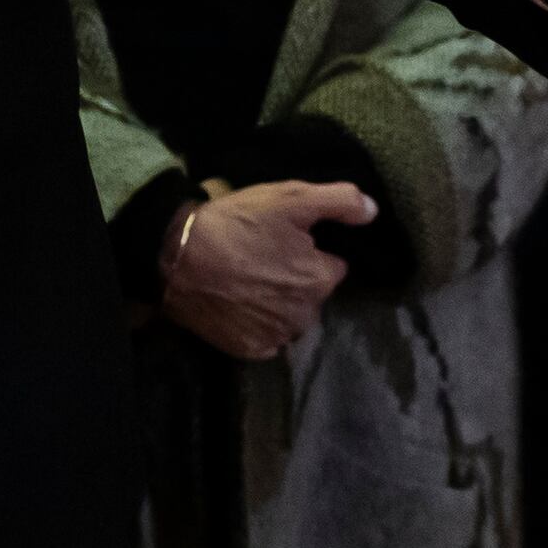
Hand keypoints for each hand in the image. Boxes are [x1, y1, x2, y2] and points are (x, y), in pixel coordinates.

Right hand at [159, 178, 367, 361]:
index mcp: (320, 280)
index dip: (309, 251)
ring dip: (277, 302)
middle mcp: (305, 316)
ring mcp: (276, 337)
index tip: (283, 240)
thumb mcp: (289, 197)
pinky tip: (238, 302)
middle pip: (311, 294)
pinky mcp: (249, 350)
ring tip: (247, 278)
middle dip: (295, 278)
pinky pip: (266, 337)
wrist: (174, 257)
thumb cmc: (235, 224)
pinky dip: (257, 323)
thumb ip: (340, 201)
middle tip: (262, 256)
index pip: (332, 266)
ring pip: (290, 317)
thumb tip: (374, 212)